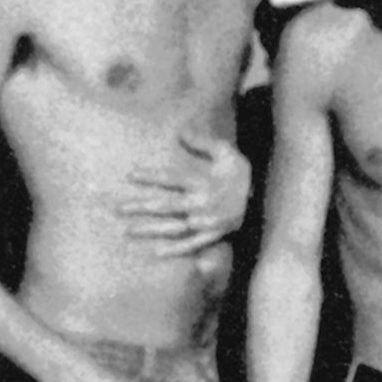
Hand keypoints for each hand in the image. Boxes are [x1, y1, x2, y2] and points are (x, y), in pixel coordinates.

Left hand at [107, 138, 248, 259]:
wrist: (265, 198)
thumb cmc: (240, 173)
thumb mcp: (226, 152)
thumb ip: (202, 142)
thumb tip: (180, 130)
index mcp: (202, 182)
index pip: (170, 179)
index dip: (149, 176)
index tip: (129, 175)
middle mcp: (200, 204)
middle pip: (164, 205)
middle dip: (139, 206)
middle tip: (116, 207)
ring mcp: (205, 223)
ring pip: (172, 227)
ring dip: (149, 229)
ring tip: (128, 230)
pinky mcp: (212, 236)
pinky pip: (190, 245)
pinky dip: (174, 249)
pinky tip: (156, 251)